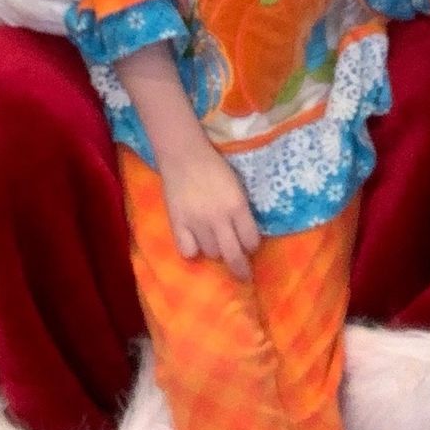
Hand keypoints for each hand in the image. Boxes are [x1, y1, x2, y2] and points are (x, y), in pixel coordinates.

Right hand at [160, 140, 261, 279]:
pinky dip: (193, 250)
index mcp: (237, 206)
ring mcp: (197, 223)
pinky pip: (188, 252)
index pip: (251, 241)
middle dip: (241, 269)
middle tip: (243, 275)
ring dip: (215, 250)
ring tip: (214, 242)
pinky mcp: (178, 224)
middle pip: (233, 255)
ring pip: (211, 254)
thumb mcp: (237, 186)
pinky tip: (194, 242)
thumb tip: (246, 234)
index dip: (252, 246)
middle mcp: (219, 219)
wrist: (183, 155)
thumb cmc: (214, 166)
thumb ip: (241, 210)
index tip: (250, 247)